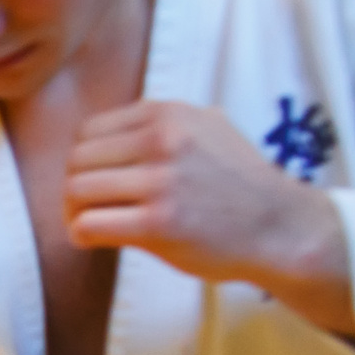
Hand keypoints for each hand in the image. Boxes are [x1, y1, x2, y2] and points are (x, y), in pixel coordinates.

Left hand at [67, 101, 354, 335]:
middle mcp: (163, 139)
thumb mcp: (207, 129)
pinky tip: (95, 241)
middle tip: (88, 210)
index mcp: (168, 114)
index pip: (88, 131)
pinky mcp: (158, 222)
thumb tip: (102, 135)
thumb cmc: (237, 184)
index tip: (96, 182)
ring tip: (93, 225)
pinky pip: (88, 225)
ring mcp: (161, 180)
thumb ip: (161, 126)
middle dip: (74, 189)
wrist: (281, 225)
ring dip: (74, 214)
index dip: (83, 161)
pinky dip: (81, 236)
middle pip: (76, 161)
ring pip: (75, 191)